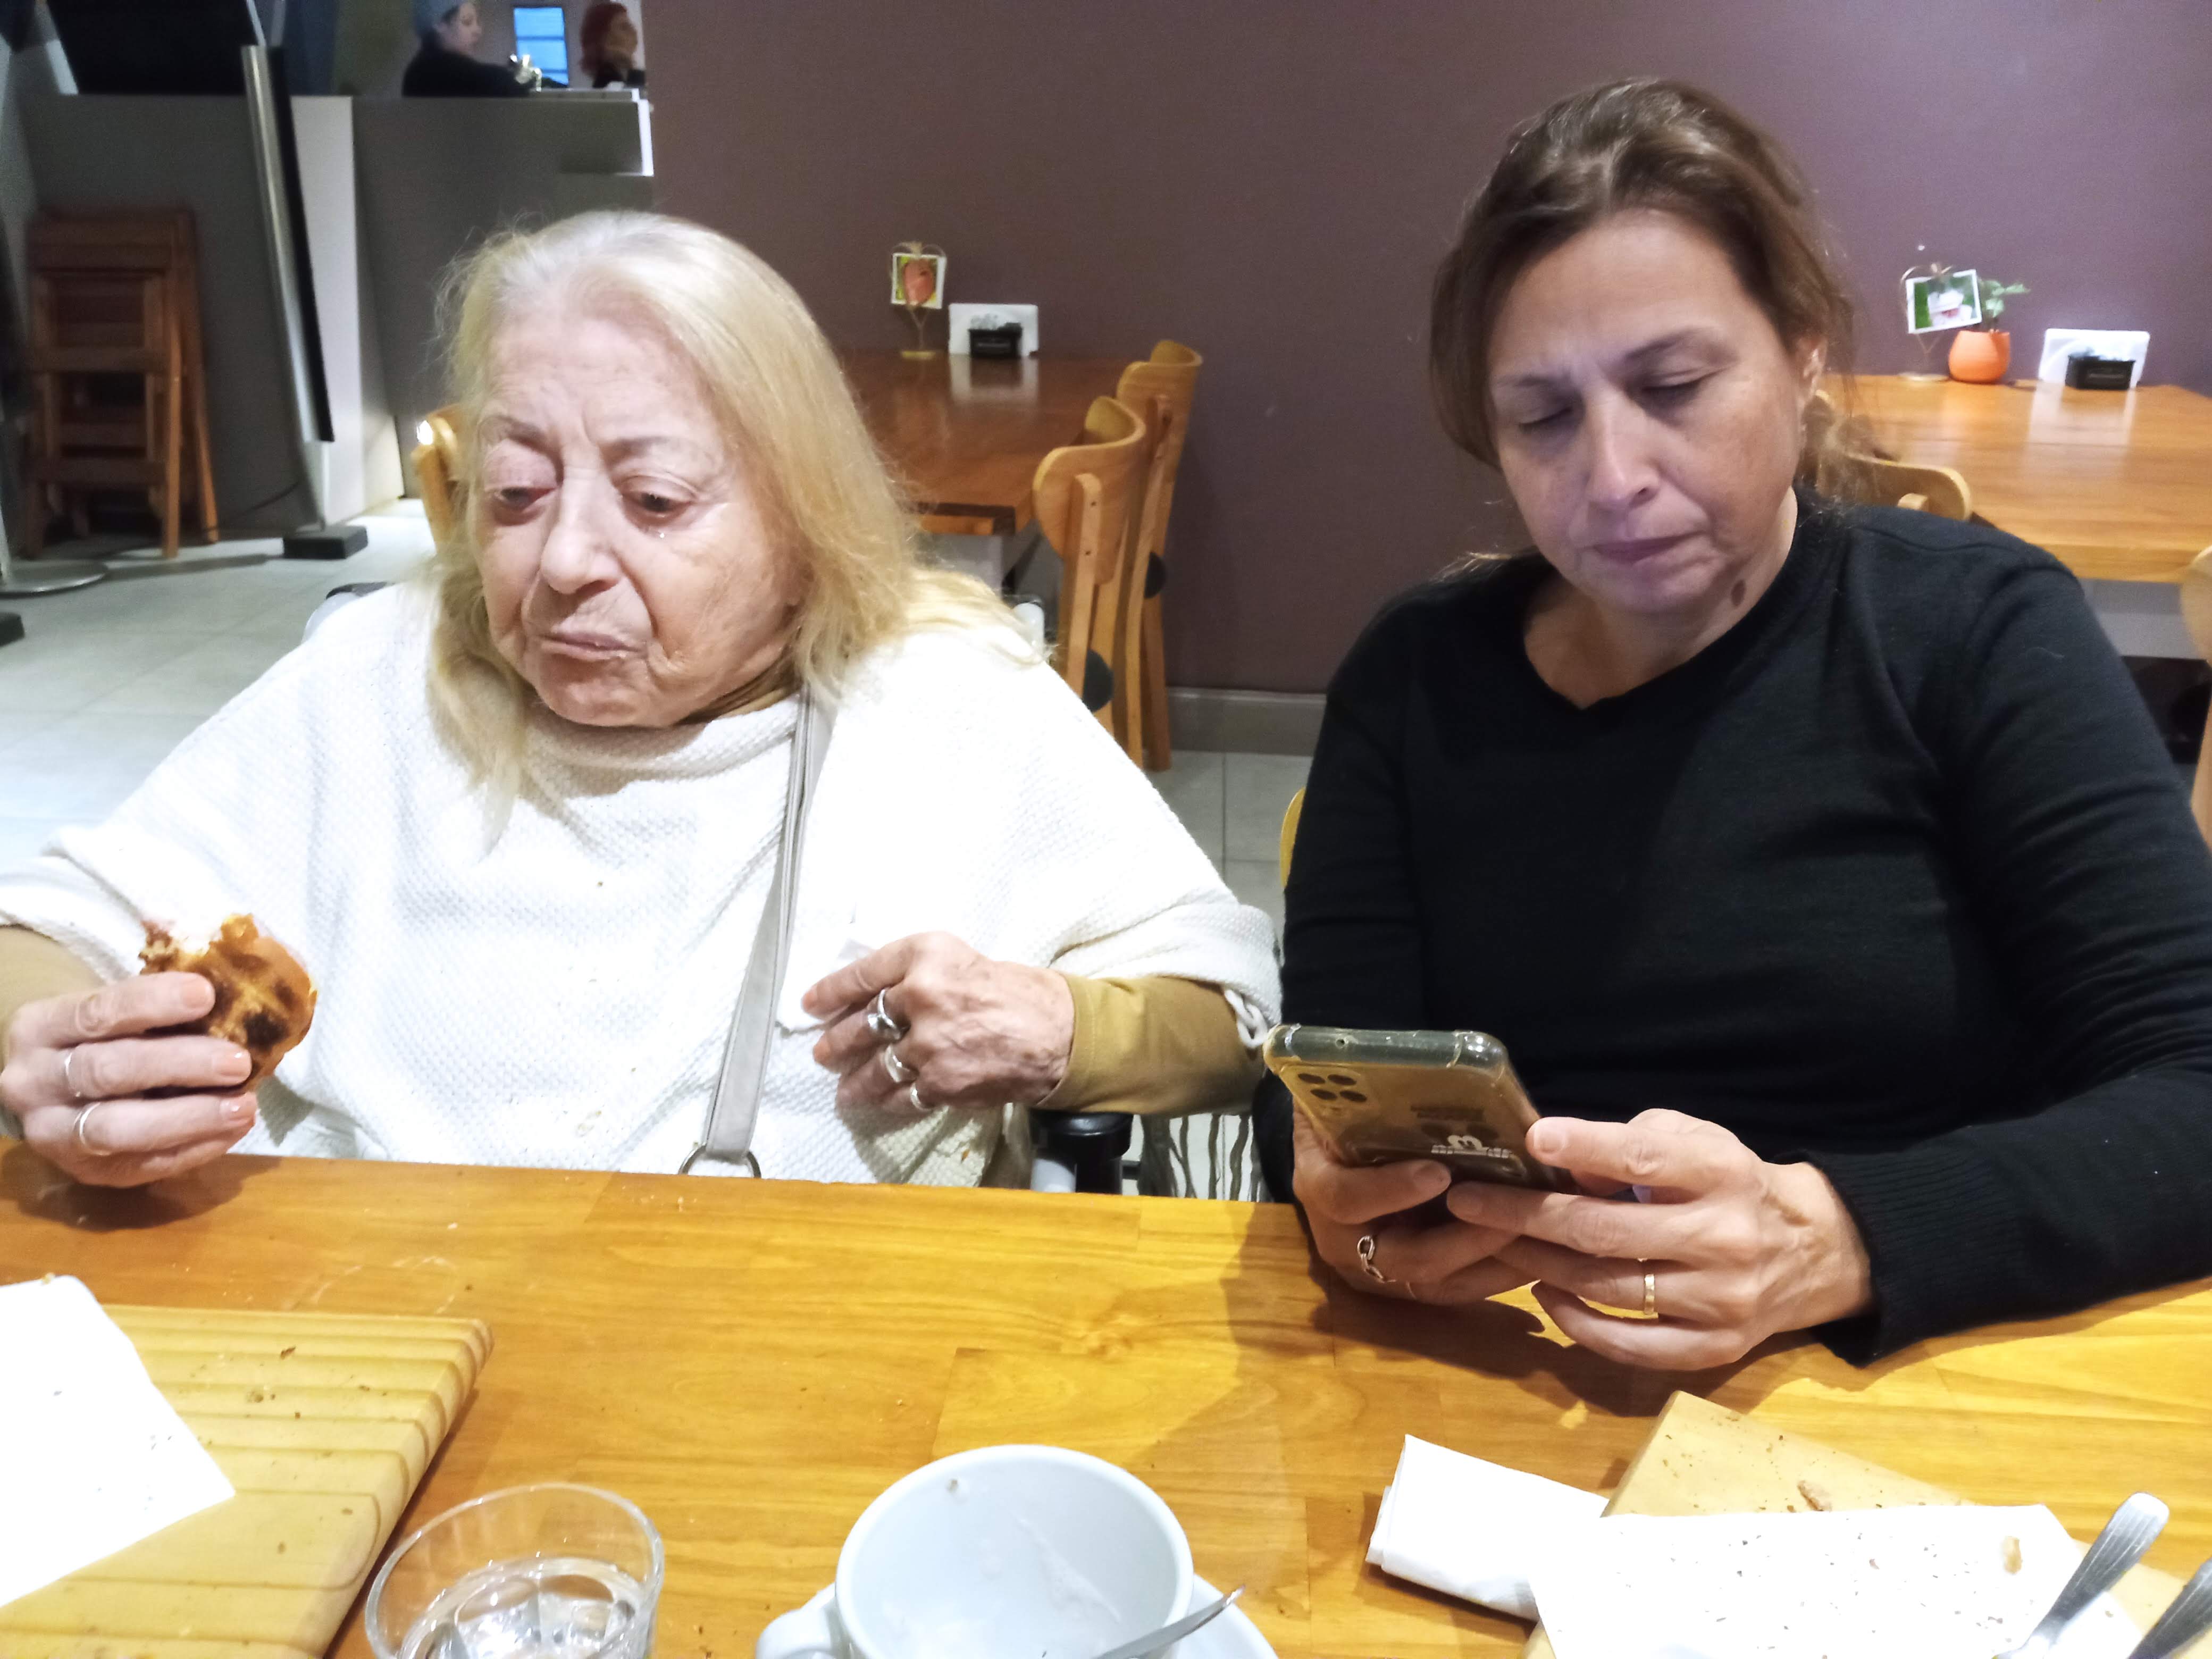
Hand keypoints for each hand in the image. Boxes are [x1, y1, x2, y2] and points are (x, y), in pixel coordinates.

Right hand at [1, 973, 257, 1187]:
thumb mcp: (113, 1008)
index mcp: (40, 1027)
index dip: (151, 1002)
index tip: (206, 994)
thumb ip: (158, 1003)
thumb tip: (233, 996)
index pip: (95, 1013)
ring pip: (116, 1128)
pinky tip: (233, 1130)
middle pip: (105, 1072)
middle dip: (178, 1065)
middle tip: (238, 1062)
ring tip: (244, 1105)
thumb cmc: (105, 1037)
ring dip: (189, 1118)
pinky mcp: (82, 1171)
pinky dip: (193, 1149)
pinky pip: (140, 1166)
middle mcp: (33, 1082)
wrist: (61, 1086)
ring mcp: (52, 1132)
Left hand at [802, 932, 1074, 1114]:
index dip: (831, 991)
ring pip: (875, 1066)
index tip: (812, 1004)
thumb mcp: (961, 960)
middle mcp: (921, 995)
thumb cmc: (1016, 992)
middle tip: (823, 1052)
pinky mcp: (940, 1082)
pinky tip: (879, 1103)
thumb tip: (873, 998)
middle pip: (862, 1022)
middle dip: (836, 1041)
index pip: (863, 973)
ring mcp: (928, 1043)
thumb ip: (917, 973)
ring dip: (854, 1080)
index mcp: (926, 955)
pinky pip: (901, 1095)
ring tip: (843, 1088)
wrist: (1059, 1034)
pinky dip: (889, 1100)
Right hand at [1290, 1108, 1532, 1303]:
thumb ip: (1371, 1092)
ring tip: (1540, 1241)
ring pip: (1434, 1285)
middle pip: (1402, 1258)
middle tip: (1514, 1216)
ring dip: (1489, 1266)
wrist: (1335, 1151)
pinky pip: (1452, 1292)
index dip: (1392, 1190)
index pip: (1347, 1199)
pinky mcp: (1403, 1286)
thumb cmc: (1346, 1114)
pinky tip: (1535, 1254)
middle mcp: (1341, 1240)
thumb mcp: (1345, 1096)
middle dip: (1464, 1240)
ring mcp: (1372, 1270)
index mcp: (1318, 1186)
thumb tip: (1427, 1066)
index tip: (1440, 1173)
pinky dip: (1494, 1277)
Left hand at [1446, 1109, 1873, 1368]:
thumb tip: (1565, 1162)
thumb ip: (1634, 1143)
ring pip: (1607, 1288)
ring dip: (1538, 1265)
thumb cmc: (1732, 1184)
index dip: (1586, 1146)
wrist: (1813, 1251)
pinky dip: (1578, 1323)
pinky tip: (1545, 1295)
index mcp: (1722, 1173)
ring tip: (1496, 1244)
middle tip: (1468, 1200)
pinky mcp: (1715, 1348)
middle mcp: (1726, 1237)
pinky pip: (1631, 1347)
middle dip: (1526, 1215)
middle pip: (1606, 1230)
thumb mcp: (1695, 1142)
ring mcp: (1721, 1300)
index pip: (1646, 1157)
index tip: (1532, 1138)